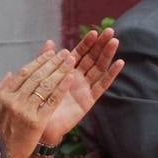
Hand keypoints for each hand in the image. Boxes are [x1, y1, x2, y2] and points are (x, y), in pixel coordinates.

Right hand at [0, 42, 73, 157]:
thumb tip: (8, 74)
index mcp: (2, 95)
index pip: (23, 73)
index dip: (39, 61)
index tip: (50, 53)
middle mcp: (13, 100)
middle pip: (37, 76)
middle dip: (52, 62)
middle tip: (64, 53)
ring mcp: (25, 111)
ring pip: (45, 85)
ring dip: (60, 71)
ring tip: (70, 61)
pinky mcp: (36, 122)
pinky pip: (51, 101)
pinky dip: (61, 88)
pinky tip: (70, 79)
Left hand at [37, 28, 123, 146]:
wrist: (38, 125)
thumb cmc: (38, 102)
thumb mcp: (40, 78)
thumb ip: (45, 60)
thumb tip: (49, 41)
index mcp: (66, 71)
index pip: (79, 53)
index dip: (87, 43)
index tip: (94, 32)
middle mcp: (77, 78)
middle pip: (92, 58)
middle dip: (101, 45)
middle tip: (110, 31)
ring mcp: (84, 88)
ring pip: (99, 68)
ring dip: (108, 55)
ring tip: (115, 42)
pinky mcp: (89, 100)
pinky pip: (102, 85)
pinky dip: (111, 74)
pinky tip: (119, 63)